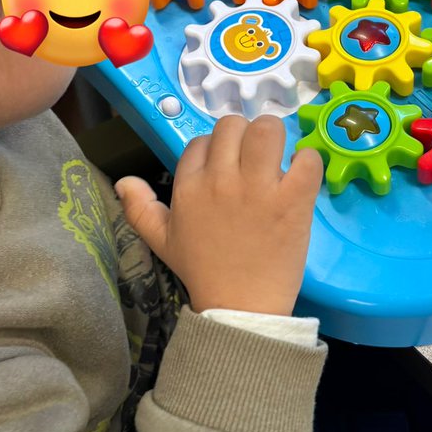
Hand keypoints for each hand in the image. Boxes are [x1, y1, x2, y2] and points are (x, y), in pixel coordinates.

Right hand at [115, 115, 322, 316]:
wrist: (239, 307)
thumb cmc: (203, 271)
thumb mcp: (162, 241)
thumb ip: (140, 209)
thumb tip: (123, 181)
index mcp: (189, 186)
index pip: (201, 141)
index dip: (216, 150)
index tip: (227, 170)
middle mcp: (221, 180)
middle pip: (232, 125)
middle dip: (245, 136)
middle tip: (255, 159)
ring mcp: (258, 188)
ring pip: (267, 128)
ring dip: (275, 137)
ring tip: (279, 158)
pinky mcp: (292, 200)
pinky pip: (306, 159)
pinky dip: (308, 160)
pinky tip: (301, 175)